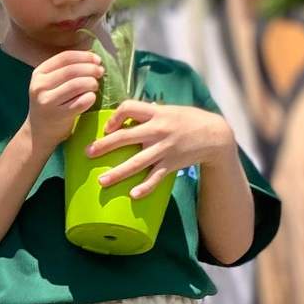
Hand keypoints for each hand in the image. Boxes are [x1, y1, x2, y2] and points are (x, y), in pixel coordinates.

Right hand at [25, 50, 103, 146]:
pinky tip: (91, 98)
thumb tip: (92, 56)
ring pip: (77, 85)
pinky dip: (90, 98)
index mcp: (39, 73)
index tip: (97, 60)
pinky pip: (81, 102)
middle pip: (72, 70)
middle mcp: (39, 86)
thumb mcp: (50, 84)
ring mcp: (47, 101)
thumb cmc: (51, 104)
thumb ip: (65, 69)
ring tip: (96, 86)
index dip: (84, 56)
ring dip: (92, 83)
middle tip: (100, 72)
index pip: (65, 57)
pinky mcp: (57, 116)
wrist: (39, 132)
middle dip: (91, 69)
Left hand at [85, 101, 237, 197]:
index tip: (106, 128)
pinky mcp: (172, 164)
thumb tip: (126, 114)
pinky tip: (133, 195)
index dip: (114, 117)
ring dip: (118, 173)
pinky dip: (145, 187)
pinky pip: (156, 178)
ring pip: (137, 162)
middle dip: (104, 146)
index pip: (128, 108)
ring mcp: (165, 148)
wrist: (214, 135)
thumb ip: (148, 112)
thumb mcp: (169, 110)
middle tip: (88, 153)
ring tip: (102, 181)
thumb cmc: (187, 120)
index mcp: (156, 113)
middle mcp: (159, 130)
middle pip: (125, 137)